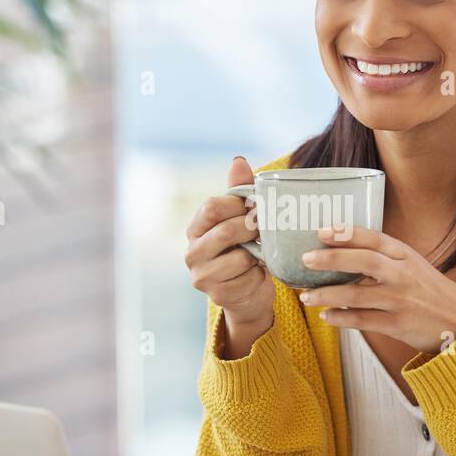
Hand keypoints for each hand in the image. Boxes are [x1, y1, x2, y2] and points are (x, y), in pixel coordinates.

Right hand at [184, 157, 274, 339]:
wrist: (248, 294)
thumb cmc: (244, 249)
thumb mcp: (240, 219)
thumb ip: (239, 191)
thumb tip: (239, 161)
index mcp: (195, 228)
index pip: (212, 207)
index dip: (238, 205)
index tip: (255, 207)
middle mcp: (192, 252)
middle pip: (225, 231)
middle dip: (251, 228)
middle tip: (264, 229)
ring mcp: (202, 276)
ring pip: (240, 257)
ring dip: (257, 254)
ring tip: (260, 253)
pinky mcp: (218, 295)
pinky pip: (248, 278)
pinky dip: (259, 274)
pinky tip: (257, 273)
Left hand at [297, 225, 455, 353]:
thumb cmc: (431, 292)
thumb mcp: (414, 266)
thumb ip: (386, 258)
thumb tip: (344, 252)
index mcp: (406, 256)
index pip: (374, 239)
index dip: (347, 233)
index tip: (322, 231)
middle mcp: (403, 275)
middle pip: (364, 262)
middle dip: (332, 258)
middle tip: (306, 259)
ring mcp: (400, 301)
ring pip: (357, 295)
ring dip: (328, 294)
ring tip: (306, 295)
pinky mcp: (397, 325)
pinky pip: (363, 321)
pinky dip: (342, 319)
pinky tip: (326, 316)